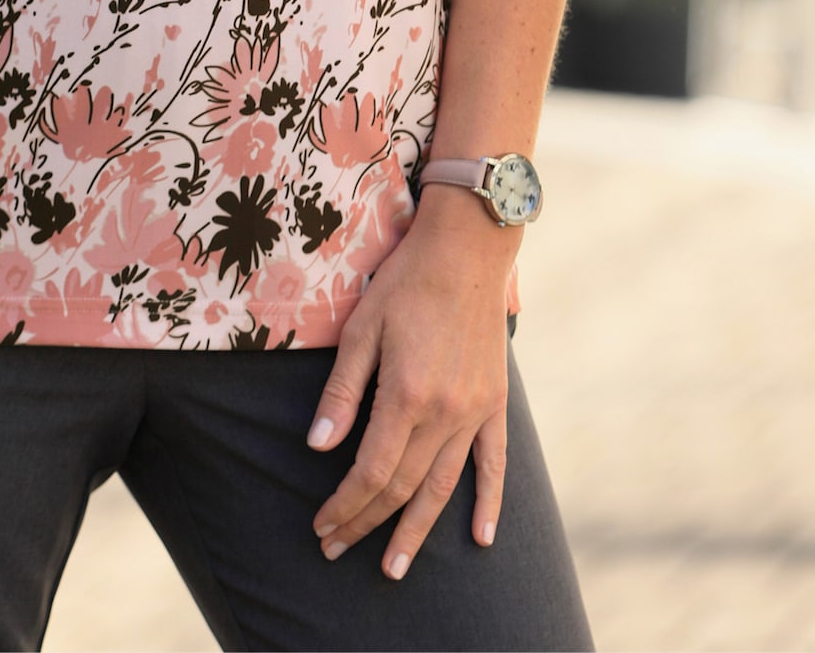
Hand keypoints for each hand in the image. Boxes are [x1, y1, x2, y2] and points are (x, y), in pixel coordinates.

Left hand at [305, 183, 515, 577]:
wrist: (468, 247)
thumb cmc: (406, 281)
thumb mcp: (361, 327)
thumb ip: (342, 390)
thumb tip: (319, 446)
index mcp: (407, 395)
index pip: (369, 472)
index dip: (343, 506)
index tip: (321, 526)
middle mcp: (445, 413)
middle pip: (401, 487)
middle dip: (366, 524)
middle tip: (338, 551)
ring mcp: (475, 410)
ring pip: (443, 487)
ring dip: (417, 530)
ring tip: (395, 567)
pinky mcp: (495, 401)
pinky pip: (494, 463)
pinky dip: (488, 502)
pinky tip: (481, 538)